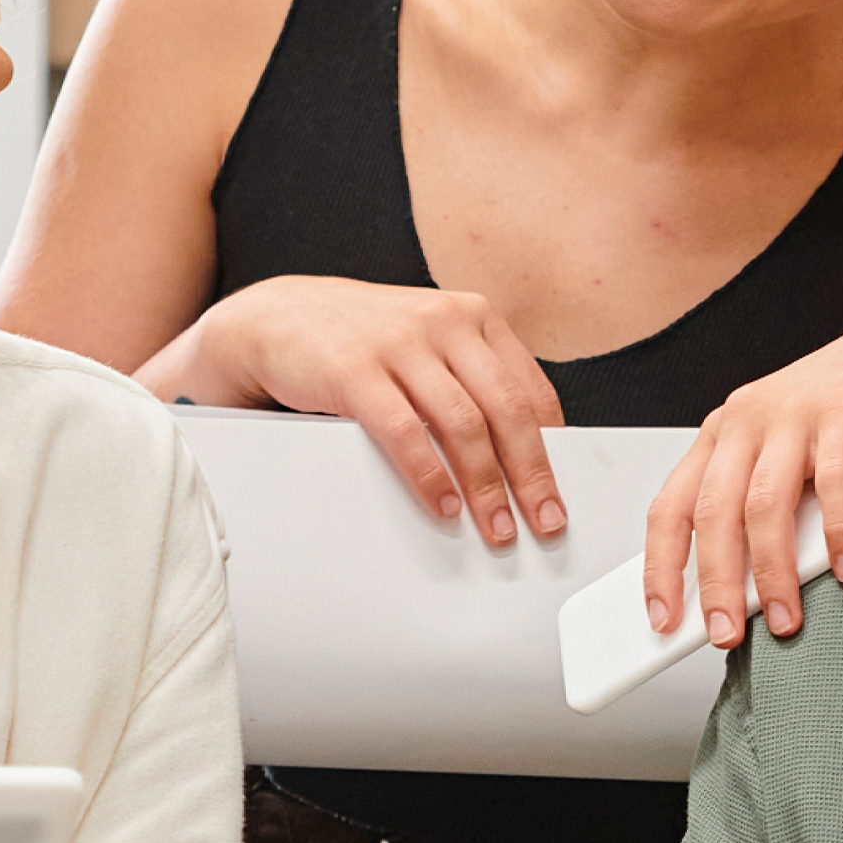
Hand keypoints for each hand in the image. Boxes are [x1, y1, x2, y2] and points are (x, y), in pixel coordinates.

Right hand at [147, 274, 567, 546]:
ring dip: (485, 486)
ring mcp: (400, 342)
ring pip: (463, 424)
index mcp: (474, 317)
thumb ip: (472, 380)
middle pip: (507, 409)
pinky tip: (441, 505)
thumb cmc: (365, 340)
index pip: (531, 389)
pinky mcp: (355, 369)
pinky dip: (429, 475)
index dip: (553, 448)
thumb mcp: (430, 343)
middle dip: (532, 475)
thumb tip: (522, 455)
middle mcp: (444, 322)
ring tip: (495, 527)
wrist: (281, 315)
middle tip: (544, 522)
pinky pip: (405, 431)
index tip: (561, 492)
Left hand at [643, 296, 842, 649]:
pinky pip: (835, 482)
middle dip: (716, 583)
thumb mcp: (794, 463)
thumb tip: (752, 594)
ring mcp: (793, 413)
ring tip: (786, 619)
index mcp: (722, 435)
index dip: (661, 566)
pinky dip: (839, 532)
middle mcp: (746, 420)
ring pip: (764, 504)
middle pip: (713, 512)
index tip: (661, 618)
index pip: (670, 506)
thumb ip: (773, 515)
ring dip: (772, 571)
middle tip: (725, 633)